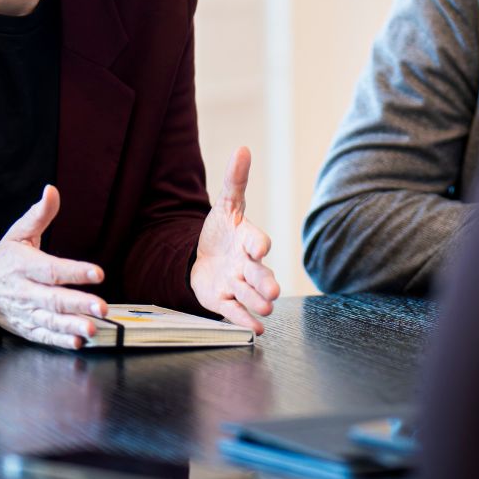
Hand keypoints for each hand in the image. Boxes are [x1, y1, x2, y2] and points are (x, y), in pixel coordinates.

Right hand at [0, 185, 109, 349]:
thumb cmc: (4, 259)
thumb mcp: (18, 233)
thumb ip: (39, 214)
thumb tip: (52, 190)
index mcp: (23, 265)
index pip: (51, 269)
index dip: (75, 271)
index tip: (98, 273)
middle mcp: (24, 291)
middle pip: (52, 299)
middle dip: (78, 304)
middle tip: (102, 307)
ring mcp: (24, 312)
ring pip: (49, 321)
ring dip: (71, 326)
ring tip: (92, 329)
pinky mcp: (24, 328)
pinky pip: (42, 336)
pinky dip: (59, 341)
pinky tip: (77, 342)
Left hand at [190, 147, 280, 333]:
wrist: (204, 255)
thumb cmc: (222, 231)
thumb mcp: (226, 204)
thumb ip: (235, 180)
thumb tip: (243, 149)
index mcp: (248, 239)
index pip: (255, 240)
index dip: (257, 242)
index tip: (260, 247)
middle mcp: (247, 264)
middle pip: (258, 273)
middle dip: (266, 282)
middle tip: (274, 291)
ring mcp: (236, 283)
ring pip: (249, 294)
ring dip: (257, 302)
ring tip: (267, 309)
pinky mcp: (223, 299)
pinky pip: (234, 310)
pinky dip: (244, 319)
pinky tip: (255, 328)